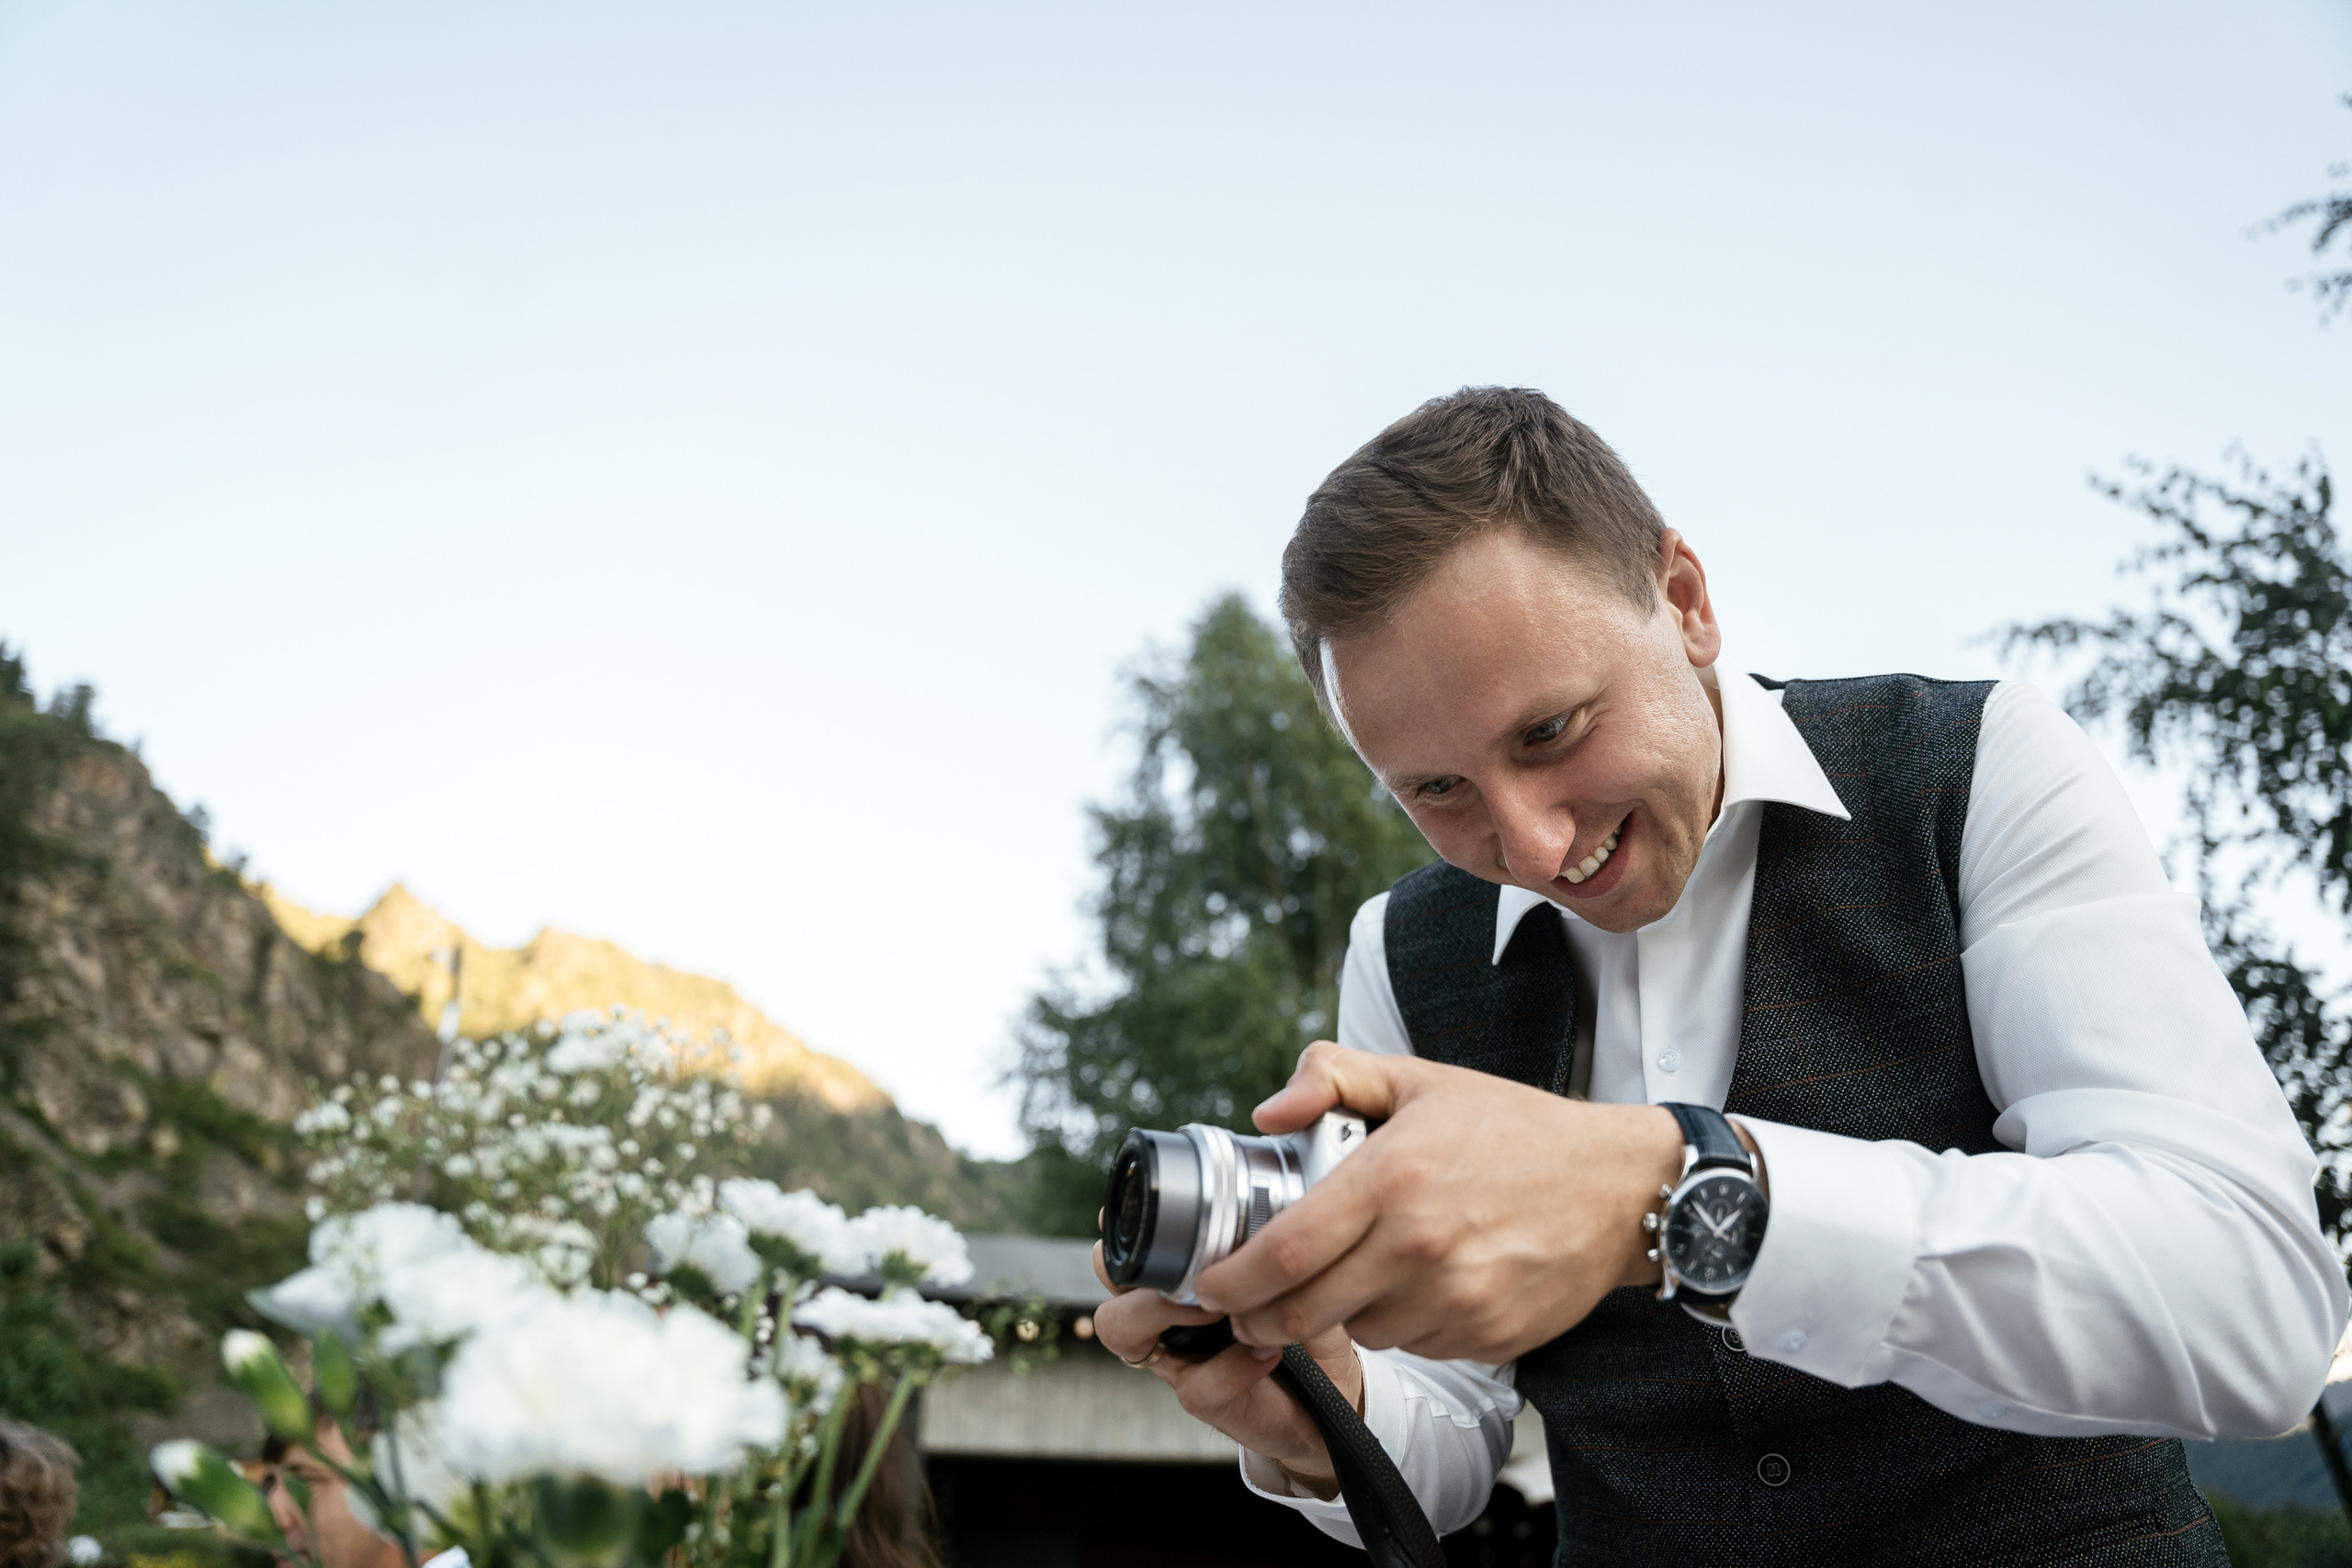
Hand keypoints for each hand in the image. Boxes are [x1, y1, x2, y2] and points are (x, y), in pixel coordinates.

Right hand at [1090, 1239, 1362, 1492]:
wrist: (1334, 1391)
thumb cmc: (1305, 1324)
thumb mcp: (1293, 1275)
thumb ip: (1271, 1245)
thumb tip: (1265, 1202)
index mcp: (1180, 1284)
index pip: (1128, 1255)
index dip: (1120, 1234)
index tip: (1132, 1215)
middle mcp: (1166, 1320)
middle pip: (1109, 1286)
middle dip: (1129, 1272)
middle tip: (1182, 1266)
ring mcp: (1178, 1359)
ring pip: (1122, 1331)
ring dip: (1160, 1310)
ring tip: (1215, 1308)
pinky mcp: (1203, 1399)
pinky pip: (1197, 1383)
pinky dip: (1234, 1366)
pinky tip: (1269, 1353)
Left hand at [1192, 1042, 1684, 1363]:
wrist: (1619, 1185)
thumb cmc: (1514, 1129)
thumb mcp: (1421, 1078)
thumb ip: (1332, 1076)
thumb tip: (1268, 1114)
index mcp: (1392, 1178)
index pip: (1283, 1253)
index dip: (1230, 1281)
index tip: (1207, 1284)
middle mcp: (1420, 1247)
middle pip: (1303, 1313)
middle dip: (1261, 1315)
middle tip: (1250, 1302)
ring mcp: (1456, 1299)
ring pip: (1358, 1332)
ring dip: (1341, 1313)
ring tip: (1361, 1268)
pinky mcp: (1487, 1337)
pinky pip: (1414, 1346)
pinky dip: (1400, 1323)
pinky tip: (1420, 1281)